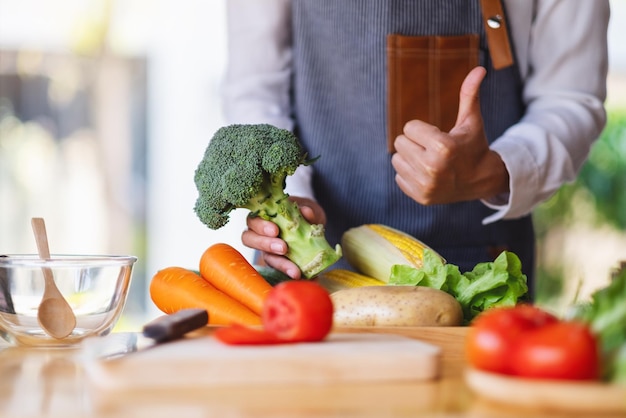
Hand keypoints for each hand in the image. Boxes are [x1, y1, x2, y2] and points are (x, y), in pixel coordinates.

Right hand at [241, 197, 325, 278]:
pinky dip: (292, 272)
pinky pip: (281, 269)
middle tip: (283, 248)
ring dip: (280, 264)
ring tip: (295, 271)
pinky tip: (302, 275)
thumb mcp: (306, 207)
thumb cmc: (302, 212)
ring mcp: (268, 250)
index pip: (253, 221)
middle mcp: (260, 234)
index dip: (261, 227)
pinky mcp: (279, 262)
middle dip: (266, 244)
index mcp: (262, 217)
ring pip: (266, 258)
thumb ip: (306, 210)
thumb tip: (306, 212)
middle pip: (251, 240)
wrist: (313, 223)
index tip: (275, 230)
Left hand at [391, 66, 508, 204]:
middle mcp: (433, 168)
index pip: (408, 128)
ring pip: (396, 160)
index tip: (437, 136)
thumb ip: (469, 95)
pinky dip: (409, 174)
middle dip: (414, 142)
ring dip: (409, 157)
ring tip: (429, 160)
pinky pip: (398, 177)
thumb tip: (479, 69)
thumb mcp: (471, 120)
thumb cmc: (472, 145)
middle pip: (399, 143)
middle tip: (432, 149)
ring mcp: (426, 186)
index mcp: (444, 147)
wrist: (481, 180)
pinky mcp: (420, 197)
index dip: (422, 129)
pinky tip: (427, 174)